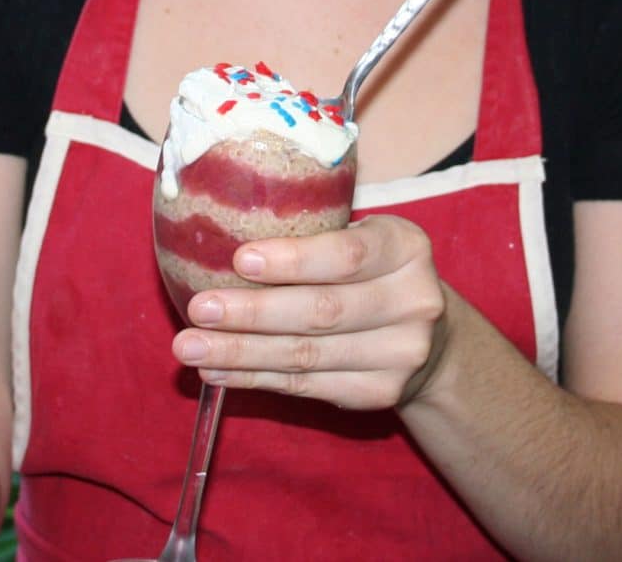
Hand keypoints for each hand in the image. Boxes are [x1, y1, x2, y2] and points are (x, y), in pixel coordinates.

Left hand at [170, 214, 449, 410]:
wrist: (430, 339)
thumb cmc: (372, 273)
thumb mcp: (365, 238)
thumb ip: (317, 235)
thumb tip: (223, 228)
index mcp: (407, 249)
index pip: (348, 255)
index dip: (294, 260)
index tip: (241, 260)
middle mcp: (413, 302)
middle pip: (323, 311)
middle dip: (254, 313)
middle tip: (199, 310)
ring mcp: (400, 354)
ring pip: (307, 354)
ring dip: (242, 353)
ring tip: (192, 347)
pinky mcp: (379, 392)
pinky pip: (305, 385)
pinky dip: (255, 378)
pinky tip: (217, 372)